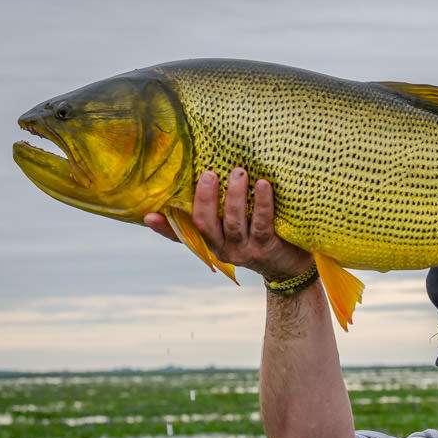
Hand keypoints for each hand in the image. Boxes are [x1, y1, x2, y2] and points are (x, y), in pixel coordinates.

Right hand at [144, 167, 312, 279]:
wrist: (289, 265)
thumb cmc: (257, 236)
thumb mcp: (233, 227)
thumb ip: (215, 211)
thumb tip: (195, 184)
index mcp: (210, 241)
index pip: (181, 235)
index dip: (164, 228)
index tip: (148, 215)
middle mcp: (222, 248)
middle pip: (205, 224)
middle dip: (205, 198)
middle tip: (210, 174)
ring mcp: (243, 250)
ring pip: (233, 223)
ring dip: (235, 196)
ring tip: (239, 172)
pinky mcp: (265, 248)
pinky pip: (262, 224)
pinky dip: (262, 203)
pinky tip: (263, 185)